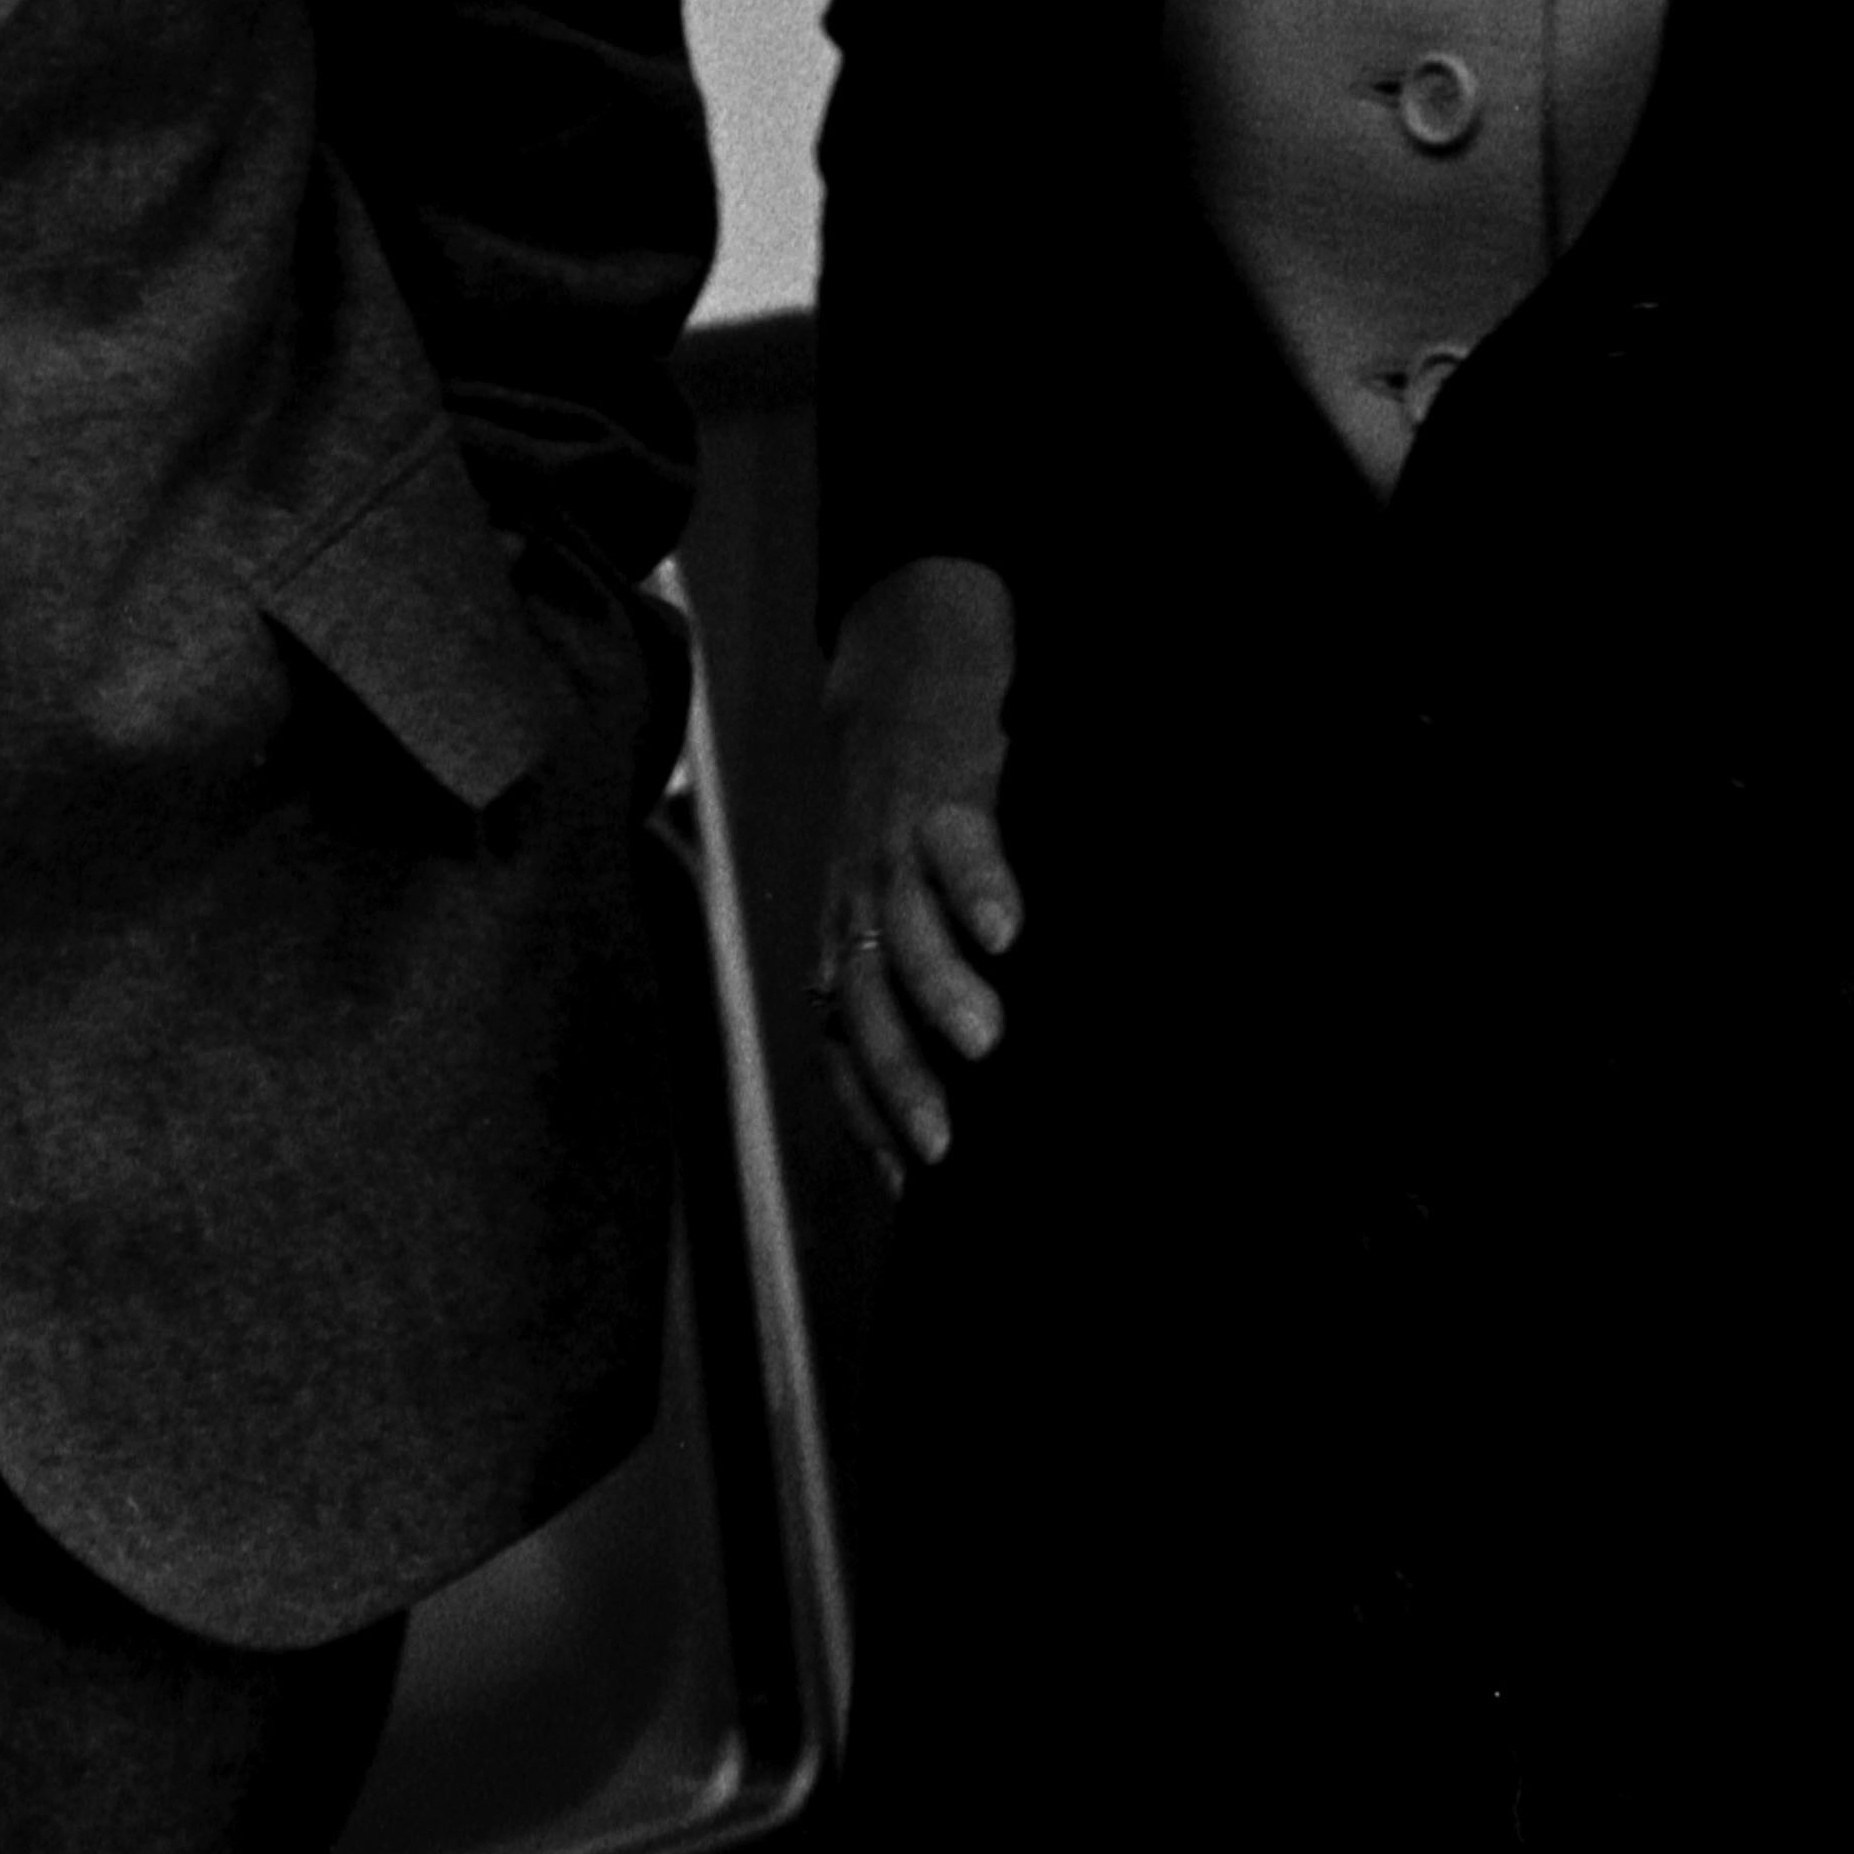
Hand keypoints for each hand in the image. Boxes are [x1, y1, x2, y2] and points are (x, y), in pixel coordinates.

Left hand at [820, 554, 1019, 1186]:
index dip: (871, 1117)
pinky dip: (977, 885)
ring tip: (984, 1046)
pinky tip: (1011, 929)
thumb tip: (980, 1073)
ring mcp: (894, 842)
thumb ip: (929, 972)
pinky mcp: (941, 785)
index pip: (842, 1045)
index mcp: (849, 937)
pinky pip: (954, 841)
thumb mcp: (904, 891)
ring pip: (902, 927)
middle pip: (862, 1004)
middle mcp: (859, 899)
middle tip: (942, 1152)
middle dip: (898, 1080)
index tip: (911, 1189)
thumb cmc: (916, 803)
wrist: (905, 664)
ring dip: (939, 988)